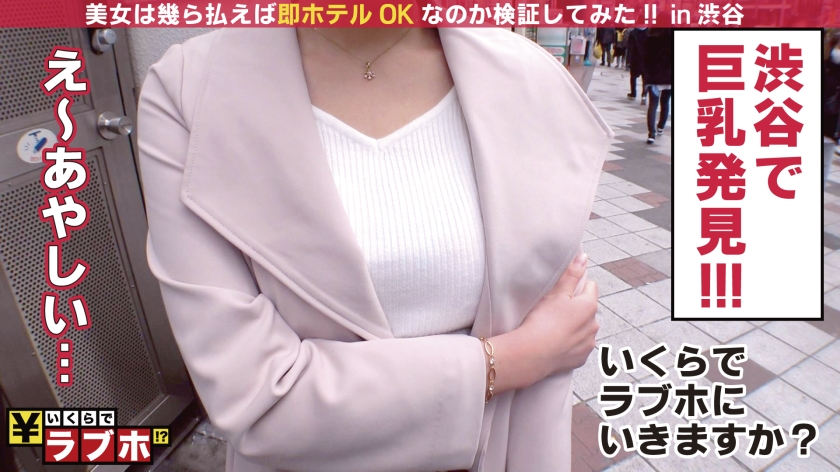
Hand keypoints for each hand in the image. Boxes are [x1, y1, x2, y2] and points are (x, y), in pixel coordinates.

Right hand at [487, 253, 598, 392]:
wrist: (532, 354)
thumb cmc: (542, 320)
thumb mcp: (556, 293)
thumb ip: (571, 274)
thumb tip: (584, 258)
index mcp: (589, 306)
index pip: (591, 287)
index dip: (576, 286)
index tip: (562, 291)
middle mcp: (594, 325)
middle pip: (588, 309)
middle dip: (576, 308)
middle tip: (555, 309)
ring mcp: (589, 343)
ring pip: (584, 328)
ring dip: (574, 326)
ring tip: (554, 327)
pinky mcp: (581, 359)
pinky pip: (579, 346)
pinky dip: (571, 343)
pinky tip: (556, 342)